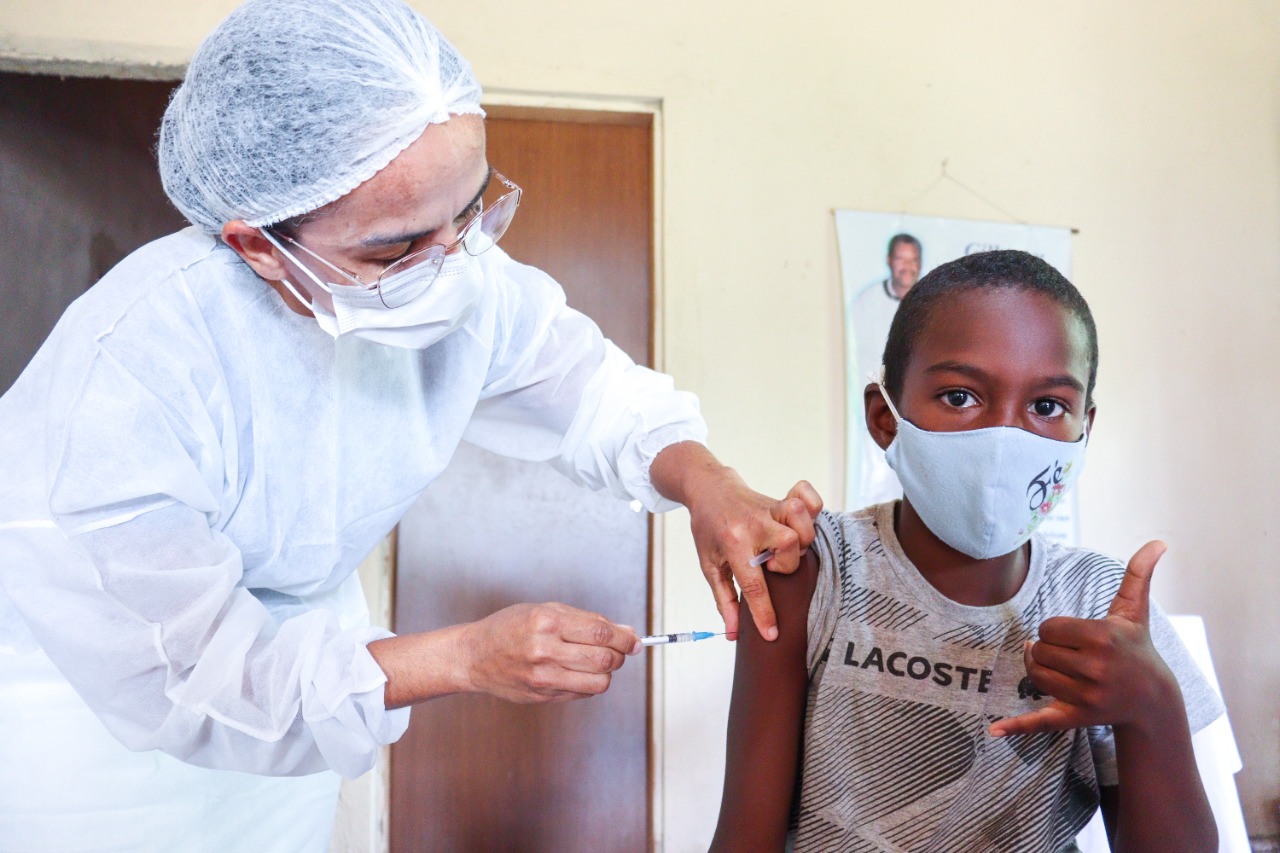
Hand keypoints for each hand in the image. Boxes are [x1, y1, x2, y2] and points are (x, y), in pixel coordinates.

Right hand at [456, 603, 639, 702]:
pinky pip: (582, 694)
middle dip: (620, 656)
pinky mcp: (541, 696)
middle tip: (619, 651)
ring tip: (598, 662)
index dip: (625, 638)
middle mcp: (544, 649)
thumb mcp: (545, 611)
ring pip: (598, 682)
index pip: (600, 632)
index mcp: (546, 621)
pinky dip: (590, 684)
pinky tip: (578, 673)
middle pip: (604, 659)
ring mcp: (542, 676)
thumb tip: (626, 632)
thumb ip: (586, 621)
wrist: (474, 656)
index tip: (635, 641)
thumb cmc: (510, 627)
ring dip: (607, 673)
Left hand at [689, 476, 822, 641]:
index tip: (772, 634)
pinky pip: (808, 497)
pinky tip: (801, 522)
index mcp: (733, 543)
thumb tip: (733, 632)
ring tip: (785, 547)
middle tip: (770, 565)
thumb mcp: (710, 565)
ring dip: (801, 540)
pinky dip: (812, 508)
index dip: (764, 613)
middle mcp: (755, 523)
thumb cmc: (709, 529)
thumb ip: (723, 599)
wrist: (708, 489)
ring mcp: (770, 508)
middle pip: (788, 546)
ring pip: (801, 522)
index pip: (753, 585)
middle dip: (785, 564)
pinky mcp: (781, 498)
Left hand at [989, 540, 1176, 737]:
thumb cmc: (1136, 648)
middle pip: (1039, 650)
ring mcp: (1086, 695)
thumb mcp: (1135, 612)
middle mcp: (1095, 668)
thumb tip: (1159, 541)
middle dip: (1049, 650)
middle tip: (1071, 654)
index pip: (1048, 627)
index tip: (1076, 636)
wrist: (1152, 698)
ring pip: (1035, 674)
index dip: (1056, 630)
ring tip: (1060, 668)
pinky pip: (1040, 721)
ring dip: (1040, 669)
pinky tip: (993, 731)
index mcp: (1103, 638)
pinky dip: (1016, 727)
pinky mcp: (1077, 717)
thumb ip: (1139, 575)